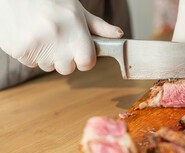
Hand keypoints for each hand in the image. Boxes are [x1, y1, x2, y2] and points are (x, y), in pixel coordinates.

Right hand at [0, 0, 122, 74]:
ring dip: (47, 55)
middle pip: (67, 69)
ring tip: (42, 33)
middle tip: (58, 37)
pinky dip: (30, 53)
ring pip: (48, 66)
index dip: (84, 58)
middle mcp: (58, 42)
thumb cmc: (50, 0)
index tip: (80, 50)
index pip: (87, 63)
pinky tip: (29, 34)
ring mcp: (37, 48)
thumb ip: (99, 27)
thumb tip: (119, 35)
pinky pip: (30, 63)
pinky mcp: (19, 50)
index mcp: (76, 31)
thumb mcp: (78, 10)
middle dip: (65, 58)